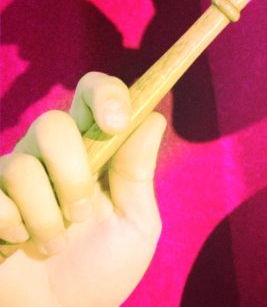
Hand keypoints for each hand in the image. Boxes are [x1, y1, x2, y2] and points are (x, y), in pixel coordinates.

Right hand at [0, 72, 165, 306]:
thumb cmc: (103, 271)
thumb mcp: (136, 224)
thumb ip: (138, 174)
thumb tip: (153, 119)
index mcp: (94, 152)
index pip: (93, 95)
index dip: (104, 94)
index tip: (117, 122)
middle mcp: (50, 157)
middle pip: (52, 123)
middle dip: (72, 173)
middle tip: (81, 213)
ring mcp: (11, 179)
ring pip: (21, 165)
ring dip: (46, 214)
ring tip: (56, 243)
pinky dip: (13, 226)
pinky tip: (19, 246)